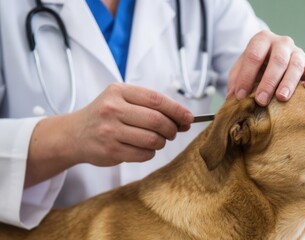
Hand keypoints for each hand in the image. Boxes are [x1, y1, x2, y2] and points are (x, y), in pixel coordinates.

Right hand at [25, 83, 192, 186]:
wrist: (74, 134)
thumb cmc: (105, 115)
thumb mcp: (122, 100)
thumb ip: (150, 106)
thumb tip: (184, 119)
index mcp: (118, 91)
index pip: (156, 99)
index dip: (177, 110)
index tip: (189, 118)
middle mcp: (112, 109)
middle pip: (157, 120)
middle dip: (171, 128)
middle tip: (173, 132)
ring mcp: (110, 131)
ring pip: (152, 139)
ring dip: (161, 142)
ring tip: (157, 140)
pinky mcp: (110, 150)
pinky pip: (143, 154)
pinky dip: (150, 152)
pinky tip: (144, 148)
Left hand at [228, 30, 304, 105]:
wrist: (274, 63)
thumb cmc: (256, 68)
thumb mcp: (241, 70)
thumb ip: (236, 81)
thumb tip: (231, 98)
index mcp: (262, 40)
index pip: (254, 55)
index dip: (246, 75)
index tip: (240, 95)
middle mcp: (282, 43)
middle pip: (277, 60)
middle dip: (268, 82)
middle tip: (260, 100)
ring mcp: (298, 53)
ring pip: (296, 65)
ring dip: (288, 83)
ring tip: (282, 98)